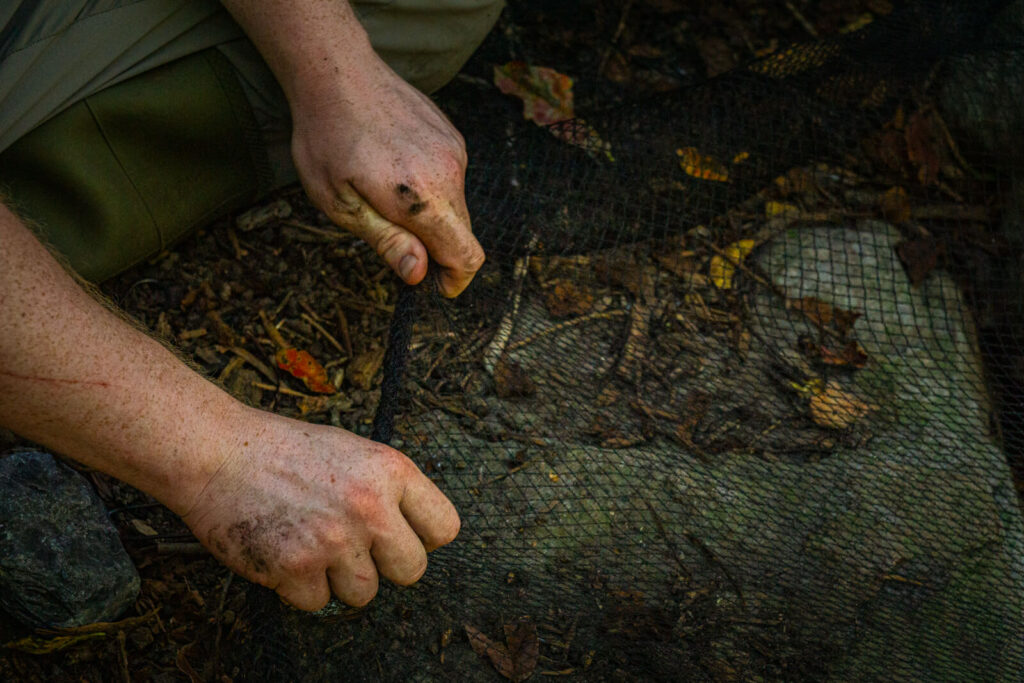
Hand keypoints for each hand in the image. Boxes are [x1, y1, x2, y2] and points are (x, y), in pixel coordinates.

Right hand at [182, 407, 459, 609]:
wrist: (217, 451)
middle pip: (412, 571)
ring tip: (312, 542)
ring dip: (339, 579)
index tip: (401, 534)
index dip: (423, 536)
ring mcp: (333, 539)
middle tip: (355, 547)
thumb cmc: (284, 450)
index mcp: (391, 470)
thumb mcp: (353, 451)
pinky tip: (284, 551)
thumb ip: (388, 489)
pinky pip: (317, 603)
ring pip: (364, 593)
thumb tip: (416, 533)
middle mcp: (369, 506)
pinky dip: (299, 587)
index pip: (444, 528)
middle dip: (385, 566)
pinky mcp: (295, 568)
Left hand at [290, 53, 483, 296]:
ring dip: (429, 214)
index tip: (431, 285)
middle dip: (434, 247)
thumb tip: (418, 274)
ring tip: (383, 190)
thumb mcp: (341, 204)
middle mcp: (450, 173)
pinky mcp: (452, 136)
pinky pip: (450, 178)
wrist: (336, 72)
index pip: (466, 255)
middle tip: (389, 234)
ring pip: (455, 206)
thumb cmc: (327, 139)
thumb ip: (386, 241)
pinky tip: (394, 168)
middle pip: (461, 234)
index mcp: (423, 197)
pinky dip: (430, 188)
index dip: (453, 281)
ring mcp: (455, 151)